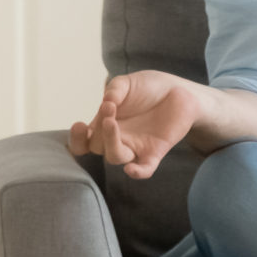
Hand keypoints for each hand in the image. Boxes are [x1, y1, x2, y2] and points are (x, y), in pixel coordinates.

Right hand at [67, 72, 204, 179]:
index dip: (76, 139)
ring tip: (111, 121)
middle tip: (109, 107)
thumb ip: (114, 89)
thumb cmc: (149, 88)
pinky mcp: (155, 151)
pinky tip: (131, 170)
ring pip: (115, 157)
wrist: (179, 91)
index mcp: (104, 125)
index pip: (83, 143)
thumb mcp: (127, 83)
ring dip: (110, 142)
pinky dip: (138, 172)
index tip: (79, 125)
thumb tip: (107, 101)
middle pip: (97, 147)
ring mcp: (135, 146)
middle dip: (98, 129)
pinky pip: (145, 169)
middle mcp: (117, 139)